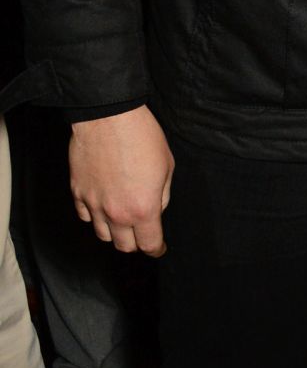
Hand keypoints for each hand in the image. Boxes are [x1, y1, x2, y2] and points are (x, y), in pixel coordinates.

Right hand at [69, 106, 174, 256]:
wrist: (108, 118)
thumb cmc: (142, 137)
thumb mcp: (167, 166)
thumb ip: (162, 196)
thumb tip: (155, 209)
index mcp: (143, 209)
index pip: (149, 244)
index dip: (157, 249)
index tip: (159, 248)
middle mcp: (117, 213)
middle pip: (124, 246)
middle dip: (136, 244)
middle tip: (141, 234)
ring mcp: (94, 204)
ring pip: (102, 235)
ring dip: (114, 233)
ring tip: (121, 222)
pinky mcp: (78, 192)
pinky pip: (85, 216)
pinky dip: (94, 217)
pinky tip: (102, 207)